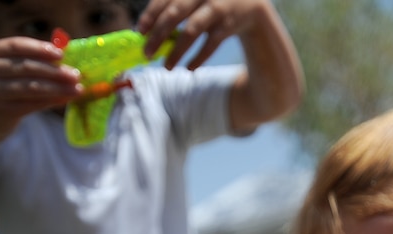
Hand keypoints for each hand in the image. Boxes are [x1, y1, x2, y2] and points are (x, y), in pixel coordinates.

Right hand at [0, 37, 82, 139]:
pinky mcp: (1, 110)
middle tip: (75, 74)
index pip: (15, 45)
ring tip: (77, 89)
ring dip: (57, 88)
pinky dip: (51, 101)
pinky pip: (32, 104)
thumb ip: (27, 61)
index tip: (61, 54)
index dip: (39, 48)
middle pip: (25, 67)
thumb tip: (64, 55)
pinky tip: (66, 99)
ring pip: (30, 87)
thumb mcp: (4, 71)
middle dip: (54, 71)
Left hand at [138, 0, 269, 69]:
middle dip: (158, 35)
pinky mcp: (230, 23)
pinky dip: (198, 58)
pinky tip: (189, 68)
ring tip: (166, 67)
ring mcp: (218, 7)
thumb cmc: (213, 3)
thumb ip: (176, 9)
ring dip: (176, 51)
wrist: (251, 4)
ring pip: (192, 31)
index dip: (151, 14)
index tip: (140, 32)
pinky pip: (210, 44)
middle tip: (147, 54)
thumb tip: (148, 32)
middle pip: (175, 13)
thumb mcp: (196, 0)